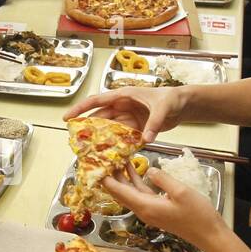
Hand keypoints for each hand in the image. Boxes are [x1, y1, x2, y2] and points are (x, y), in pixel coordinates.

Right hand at [65, 86, 188, 142]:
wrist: (184, 105)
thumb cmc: (172, 99)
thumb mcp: (163, 109)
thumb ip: (154, 123)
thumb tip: (146, 139)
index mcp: (123, 96)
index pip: (97, 101)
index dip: (80, 109)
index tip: (67, 118)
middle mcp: (122, 106)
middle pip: (99, 118)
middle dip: (87, 129)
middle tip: (76, 143)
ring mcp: (128, 118)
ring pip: (109, 129)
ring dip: (100, 140)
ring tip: (90, 152)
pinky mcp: (135, 128)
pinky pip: (121, 137)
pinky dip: (116, 145)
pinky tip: (110, 155)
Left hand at [101, 164, 224, 251]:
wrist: (209, 234)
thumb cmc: (197, 214)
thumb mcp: (180, 192)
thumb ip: (162, 179)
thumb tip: (149, 170)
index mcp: (145, 206)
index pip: (119, 191)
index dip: (106, 179)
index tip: (95, 166)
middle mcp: (143, 210)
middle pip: (120, 192)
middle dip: (110, 176)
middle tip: (103, 159)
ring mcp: (149, 210)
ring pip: (129, 192)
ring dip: (122, 177)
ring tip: (116, 159)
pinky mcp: (157, 209)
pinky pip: (140, 193)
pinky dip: (135, 181)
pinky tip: (135, 169)